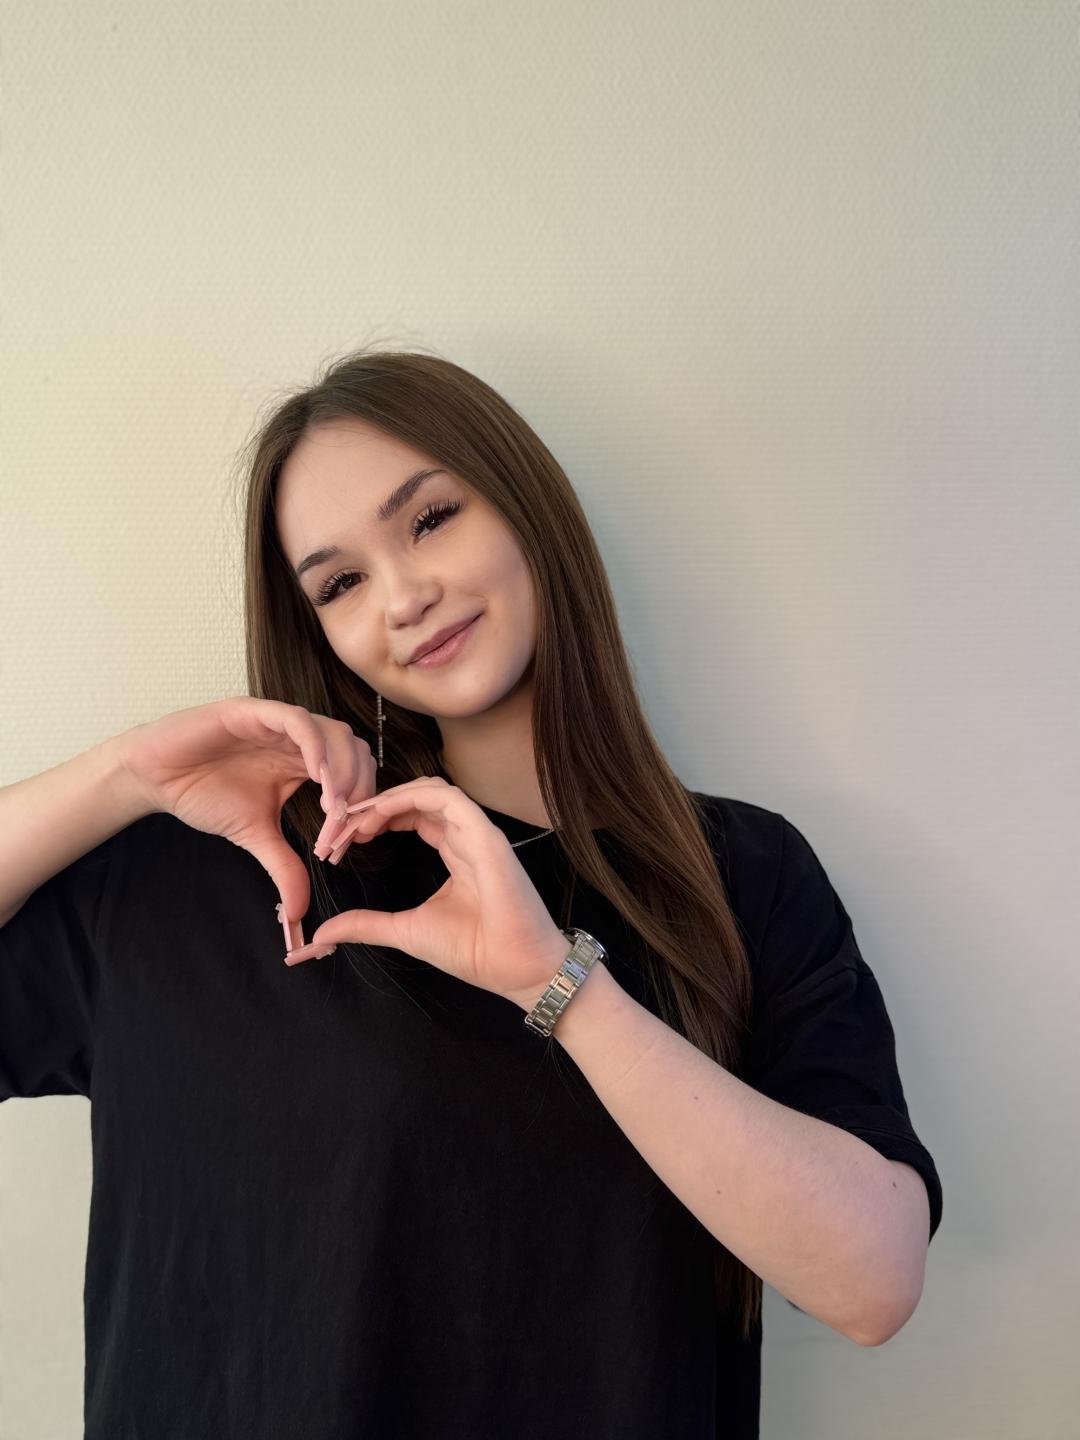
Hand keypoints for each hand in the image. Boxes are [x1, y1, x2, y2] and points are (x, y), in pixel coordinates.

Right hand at [116, 697, 376, 934]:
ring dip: (342, 769)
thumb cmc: (204, 793)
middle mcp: (298, 739)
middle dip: (359, 788)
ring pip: (333, 733)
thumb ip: (283, 865)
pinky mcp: (255, 710)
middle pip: (354, 751)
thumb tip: (299, 913)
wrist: (155, 776)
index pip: (353, 774)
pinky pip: (296, 720)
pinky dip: (314, 745)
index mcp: (304, 762)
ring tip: (335, 804)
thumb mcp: (254, 834)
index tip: (349, 841)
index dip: (360, 805)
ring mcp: (279, 721)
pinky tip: (316, 774)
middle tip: (347, 824)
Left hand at [287, 776, 567, 1008]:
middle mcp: (466, 836)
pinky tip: (381, 814)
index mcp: (454, 851)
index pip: (411, 816)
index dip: (375, 819)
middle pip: (415, 799)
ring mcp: (478, 833)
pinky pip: (448, 800)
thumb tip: (322, 933)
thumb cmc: (474, 951)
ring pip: (430, 791)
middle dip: (373, 807)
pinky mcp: (487, 837)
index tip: (342, 839)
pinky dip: (411, 798)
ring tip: (356, 820)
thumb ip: (366, 924)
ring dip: (388, 799)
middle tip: (338, 826)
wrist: (516, 970)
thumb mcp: (406, 931)